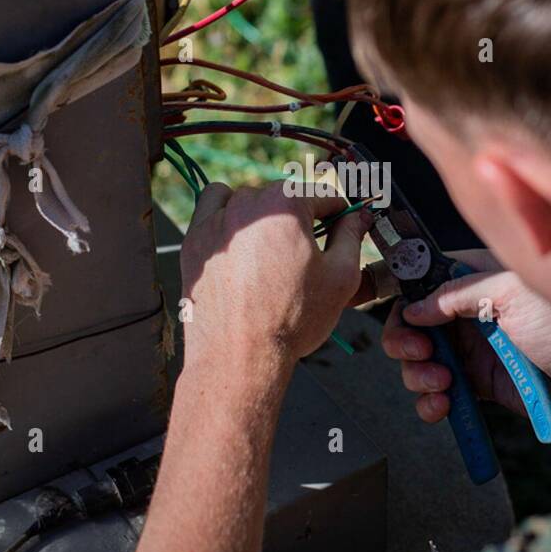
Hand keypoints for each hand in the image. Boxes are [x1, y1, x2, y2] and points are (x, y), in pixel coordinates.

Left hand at [179, 181, 371, 380]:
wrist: (239, 356)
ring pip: (247, 200)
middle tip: (308, 252)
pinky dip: (227, 214)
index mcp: (286, 204)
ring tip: (272, 249)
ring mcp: (216, 221)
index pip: (322, 195)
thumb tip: (355, 218)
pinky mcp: (195, 240)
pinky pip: (212, 208)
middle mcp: (247, 205)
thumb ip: (351, 237)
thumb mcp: (341, 277)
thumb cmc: (290, 321)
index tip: (341, 224)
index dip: (338, 212)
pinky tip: (239, 238)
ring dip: (263, 215)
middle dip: (299, 218)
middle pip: (284, 196)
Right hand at [382, 250, 550, 425]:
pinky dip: (430, 402)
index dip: (406, 300)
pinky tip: (442, 406)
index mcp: (476, 278)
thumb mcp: (512, 293)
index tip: (406, 319)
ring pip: (418, 361)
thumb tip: (415, 308)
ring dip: (417, 375)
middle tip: (420, 354)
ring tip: (440, 384)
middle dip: (404, 342)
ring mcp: (470, 348)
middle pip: (411, 324)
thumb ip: (460, 292)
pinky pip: (436, 392)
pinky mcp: (475, 383)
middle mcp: (468, 311)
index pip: (422, 281)